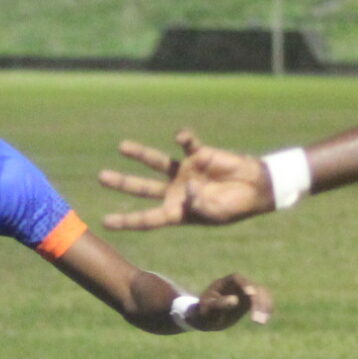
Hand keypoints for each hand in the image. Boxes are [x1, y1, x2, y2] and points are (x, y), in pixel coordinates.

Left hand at [99, 130, 274, 228]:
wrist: (256, 188)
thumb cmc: (235, 207)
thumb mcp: (216, 212)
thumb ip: (200, 204)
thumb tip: (188, 188)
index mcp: (178, 212)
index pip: (148, 218)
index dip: (127, 220)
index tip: (106, 222)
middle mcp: (176, 191)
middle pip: (143, 188)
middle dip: (123, 183)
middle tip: (102, 177)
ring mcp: (185, 172)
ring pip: (156, 163)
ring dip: (140, 154)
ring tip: (122, 147)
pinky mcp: (198, 155)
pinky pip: (186, 144)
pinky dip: (183, 139)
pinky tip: (181, 137)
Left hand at [189, 272, 272, 328]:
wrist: (207, 319)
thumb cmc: (204, 313)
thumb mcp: (207, 310)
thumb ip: (219, 304)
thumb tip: (235, 300)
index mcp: (224, 283)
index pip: (237, 278)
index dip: (245, 284)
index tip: (251, 294)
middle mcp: (237, 285)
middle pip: (252, 286)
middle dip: (257, 301)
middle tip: (256, 319)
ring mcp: (245, 292)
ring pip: (261, 293)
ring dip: (264, 306)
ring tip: (261, 322)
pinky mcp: (251, 300)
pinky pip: (263, 300)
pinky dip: (266, 308)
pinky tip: (264, 319)